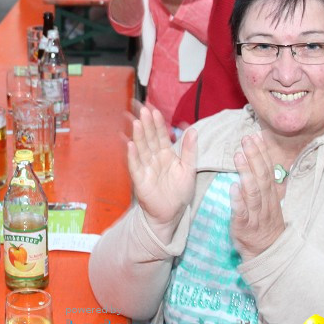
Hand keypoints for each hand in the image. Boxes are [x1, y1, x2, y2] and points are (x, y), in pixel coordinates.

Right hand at [128, 105, 196, 236]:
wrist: (171, 214)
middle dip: (146, 124)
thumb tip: (193, 130)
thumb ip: (190, 151)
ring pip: (142, 149)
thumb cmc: (179, 192)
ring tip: (137, 123)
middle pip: (149, 139)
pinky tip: (130, 145)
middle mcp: (154, 158)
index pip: (161, 135)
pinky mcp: (140, 180)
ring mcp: (146, 168)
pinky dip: (133, 156)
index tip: (154, 110)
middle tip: (143, 110)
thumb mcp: (189, 170)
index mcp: (166, 154)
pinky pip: (135, 166)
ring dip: (139, 136)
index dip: (158, 123)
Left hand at [230, 133, 285, 260]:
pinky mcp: (245, 226)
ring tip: (238, 156)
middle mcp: (266, 202)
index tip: (257, 135)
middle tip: (246, 139)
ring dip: (246, 173)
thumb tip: (258, 159)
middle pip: (262, 176)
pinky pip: (242, 212)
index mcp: (270, 195)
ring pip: (253, 191)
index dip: (263, 152)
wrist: (268, 253)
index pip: (268, 169)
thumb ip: (262, 182)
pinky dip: (238, 200)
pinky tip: (233, 187)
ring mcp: (256, 214)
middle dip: (255, 156)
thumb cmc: (264, 224)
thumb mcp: (268, 202)